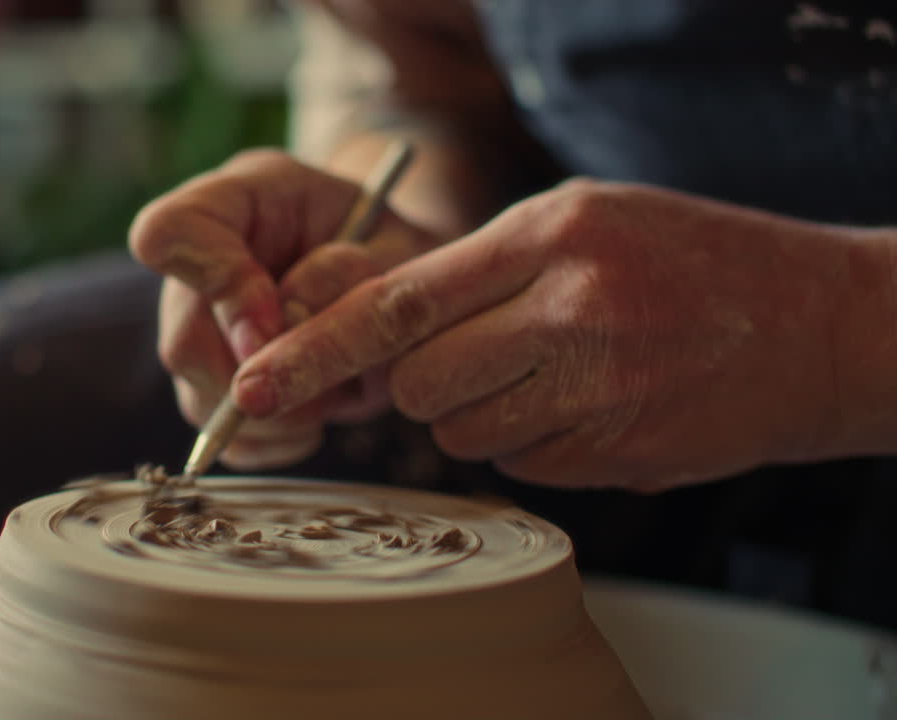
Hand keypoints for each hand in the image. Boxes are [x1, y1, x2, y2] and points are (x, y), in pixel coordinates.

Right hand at [129, 150, 439, 468]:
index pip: (171, 231)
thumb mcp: (400, 245)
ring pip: (200, 397)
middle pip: (182, 340)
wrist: (401, 271)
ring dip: (280, 410)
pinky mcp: (217, 387)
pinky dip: (283, 438)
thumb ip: (350, 271)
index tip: (278, 319)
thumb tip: (284, 320)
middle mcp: (203, 266)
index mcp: (241, 200)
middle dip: (262, 373)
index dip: (217, 285)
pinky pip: (231, 439)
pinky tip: (322, 406)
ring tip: (340, 385)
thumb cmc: (399, 247)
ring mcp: (201, 330)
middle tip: (330, 373)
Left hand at [232, 178, 885, 490]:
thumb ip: (479, 273)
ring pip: (462, 431)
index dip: (316, 347)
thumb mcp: (582, 222)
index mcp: (548, 238)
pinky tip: (593, 402)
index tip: (254, 384)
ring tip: (556, 370)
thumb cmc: (692, 261)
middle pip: (417, 384)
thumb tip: (380, 337)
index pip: (399, 303)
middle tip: (482, 354)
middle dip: (423, 382)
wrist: (820, 325)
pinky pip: (520, 464)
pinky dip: (535, 441)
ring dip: (483, 411)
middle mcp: (569, 313)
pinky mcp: (615, 455)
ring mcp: (597, 391)